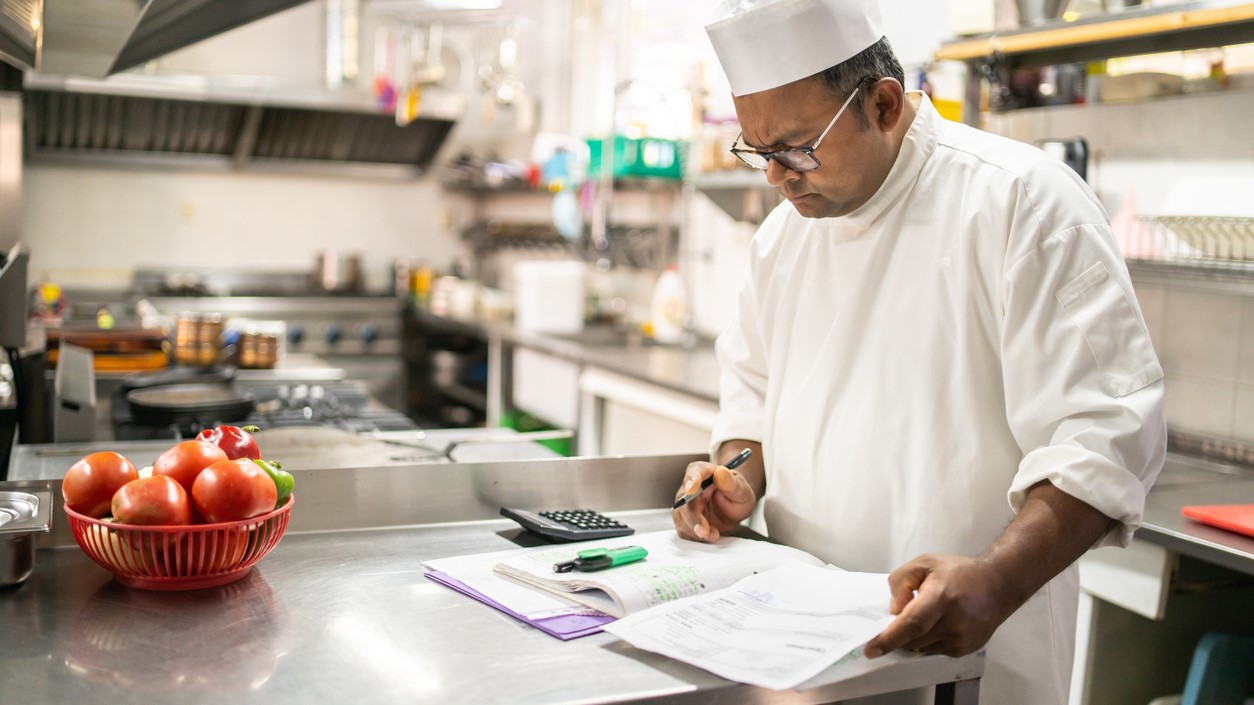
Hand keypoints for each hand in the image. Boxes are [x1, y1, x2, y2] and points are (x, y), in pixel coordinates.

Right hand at [671, 460, 755, 542]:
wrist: (734, 509)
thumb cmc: (737, 494)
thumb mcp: (741, 489)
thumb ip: (731, 482)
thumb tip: (721, 472)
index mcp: (703, 472)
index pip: (694, 472)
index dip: (692, 480)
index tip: (691, 489)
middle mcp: (689, 487)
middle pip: (684, 500)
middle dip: (693, 517)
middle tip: (703, 531)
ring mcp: (685, 505)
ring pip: (682, 518)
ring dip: (695, 530)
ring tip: (714, 535)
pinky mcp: (685, 520)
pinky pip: (684, 530)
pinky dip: (696, 537)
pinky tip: (710, 536)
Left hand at [863, 553, 1013, 658]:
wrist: (997, 584)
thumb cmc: (961, 572)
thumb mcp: (924, 563)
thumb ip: (901, 582)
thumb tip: (893, 610)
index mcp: (942, 597)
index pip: (911, 624)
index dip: (889, 638)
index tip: (871, 649)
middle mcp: (954, 621)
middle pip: (913, 639)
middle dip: (898, 633)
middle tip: (899, 617)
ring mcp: (961, 638)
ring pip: (921, 647)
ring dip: (914, 636)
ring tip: (929, 614)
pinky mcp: (965, 648)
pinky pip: (934, 650)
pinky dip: (928, 639)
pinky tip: (939, 622)